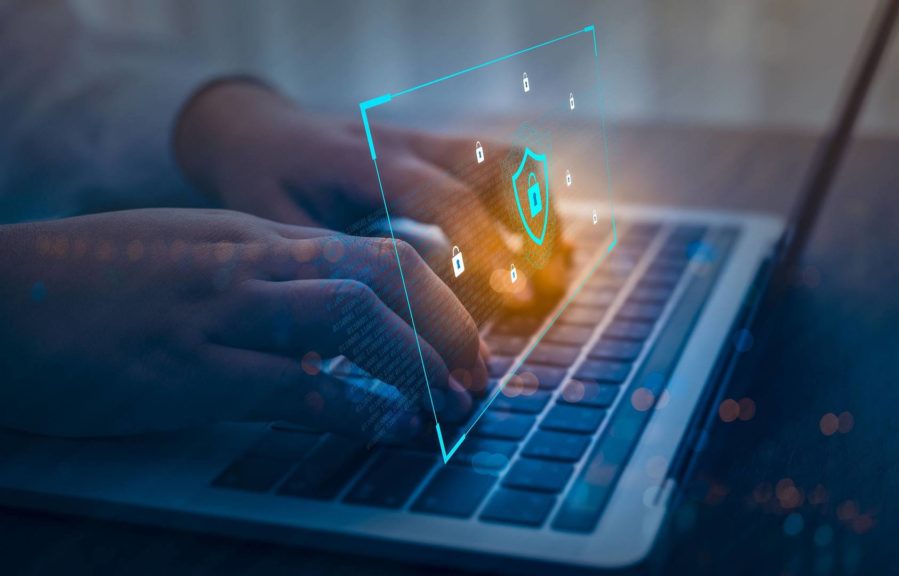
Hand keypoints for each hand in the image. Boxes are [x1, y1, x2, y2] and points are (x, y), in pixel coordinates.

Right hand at [0, 209, 485, 437]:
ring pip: (353, 320)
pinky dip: (357, 412)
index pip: (376, 253)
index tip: (464, 341)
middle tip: (478, 372)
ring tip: (453, 404)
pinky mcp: (188, 372)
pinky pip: (295, 388)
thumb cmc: (94, 281)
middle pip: (385, 275)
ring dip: (420, 365)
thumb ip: (261, 278)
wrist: (0, 298)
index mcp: (255, 238)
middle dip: (450, 326)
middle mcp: (251, 266)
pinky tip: (391, 430)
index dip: (439, 299)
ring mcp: (221, 315)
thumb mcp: (191, 255)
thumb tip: (329, 324)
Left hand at [174, 81, 571, 312]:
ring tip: (553, 271)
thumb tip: (369, 333)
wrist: (255, 128)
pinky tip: (536, 249)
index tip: (516, 296)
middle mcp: (408, 143)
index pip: (446, 200)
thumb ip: (326, 265)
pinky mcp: (437, 151)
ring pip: (507, 159)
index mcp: (366, 162)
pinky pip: (499, 165)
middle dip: (528, 233)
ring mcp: (428, 141)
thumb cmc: (261, 180)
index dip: (486, 248)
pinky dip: (528, 204)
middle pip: (495, 169)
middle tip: (546, 292)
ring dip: (538, 214)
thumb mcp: (271, 224)